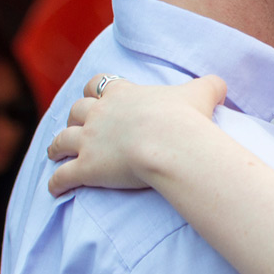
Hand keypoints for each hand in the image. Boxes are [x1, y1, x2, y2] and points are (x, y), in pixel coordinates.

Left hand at [46, 74, 225, 193]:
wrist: (169, 145)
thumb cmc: (186, 119)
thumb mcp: (202, 94)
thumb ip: (210, 86)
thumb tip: (221, 85)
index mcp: (122, 94)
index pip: (100, 84)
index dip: (96, 90)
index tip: (95, 95)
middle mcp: (100, 114)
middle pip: (76, 109)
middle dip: (74, 116)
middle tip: (75, 124)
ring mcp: (90, 140)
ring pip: (62, 139)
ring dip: (56, 145)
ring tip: (53, 152)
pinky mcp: (86, 168)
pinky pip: (62, 176)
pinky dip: (56, 182)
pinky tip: (53, 188)